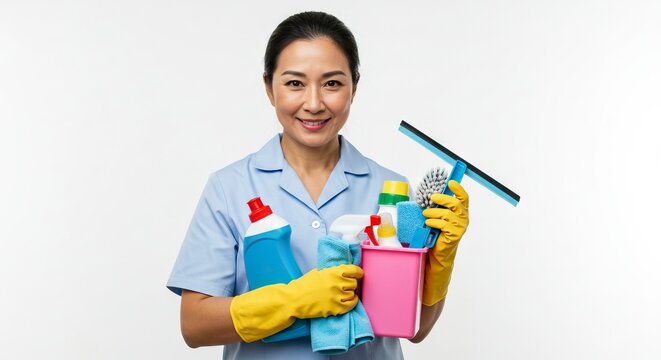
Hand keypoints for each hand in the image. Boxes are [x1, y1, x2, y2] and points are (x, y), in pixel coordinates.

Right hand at [289, 264, 362, 318]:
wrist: (295, 299)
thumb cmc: (304, 285)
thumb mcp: (318, 272)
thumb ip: (331, 272)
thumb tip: (342, 273)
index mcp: (333, 272)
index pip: (353, 270)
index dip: (358, 272)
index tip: (359, 274)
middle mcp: (337, 283)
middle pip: (354, 283)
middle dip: (351, 284)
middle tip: (346, 286)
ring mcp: (337, 296)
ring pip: (353, 294)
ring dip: (350, 294)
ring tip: (344, 294)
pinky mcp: (336, 308)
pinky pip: (351, 305)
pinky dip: (352, 302)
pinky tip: (349, 301)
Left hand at [420, 180, 468, 305]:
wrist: (436, 258)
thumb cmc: (434, 237)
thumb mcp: (435, 219)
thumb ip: (435, 208)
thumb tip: (426, 195)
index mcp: (460, 213)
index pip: (464, 198)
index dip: (458, 189)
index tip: (450, 182)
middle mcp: (463, 220)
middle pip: (456, 203)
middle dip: (442, 198)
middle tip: (431, 198)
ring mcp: (460, 228)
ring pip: (448, 213)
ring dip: (434, 212)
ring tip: (425, 215)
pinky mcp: (454, 236)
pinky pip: (445, 224)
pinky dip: (434, 222)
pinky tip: (428, 224)